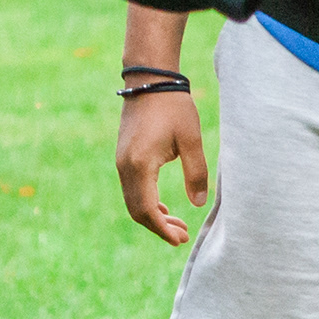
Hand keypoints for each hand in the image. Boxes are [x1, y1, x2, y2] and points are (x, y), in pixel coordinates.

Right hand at [116, 82, 212, 245]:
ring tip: (176, 224)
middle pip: (137, 211)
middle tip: (182, 236)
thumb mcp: (191, 140)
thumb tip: (198, 205)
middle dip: (158, 227)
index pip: (147, 210)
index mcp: (141, 165)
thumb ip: (195, 173)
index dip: (163, 229)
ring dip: (153, 216)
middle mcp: (125, 167)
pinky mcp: (123, 157)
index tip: (180, 239)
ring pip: (132, 201)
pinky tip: (164, 206)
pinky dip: (146, 202)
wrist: (149, 80)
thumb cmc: (173, 106)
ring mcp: (121, 162)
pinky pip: (131, 189)